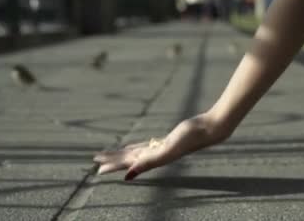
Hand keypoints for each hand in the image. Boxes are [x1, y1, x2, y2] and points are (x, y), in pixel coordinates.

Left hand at [93, 113, 226, 180]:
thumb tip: (128, 174)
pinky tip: (132, 149)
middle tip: (95, 159)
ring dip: (122, 155)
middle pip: (127, 159)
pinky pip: (146, 146)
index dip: (112, 165)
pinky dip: (136, 148)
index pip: (127, 163)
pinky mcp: (165, 141)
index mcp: (152, 159)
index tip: (97, 168)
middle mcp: (154, 155)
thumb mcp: (167, 150)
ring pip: (135, 153)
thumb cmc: (190, 138)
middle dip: (112, 160)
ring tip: (109, 155)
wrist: (208, 129)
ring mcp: (160, 148)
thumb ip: (148, 162)